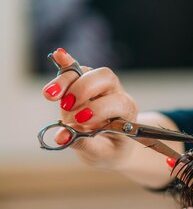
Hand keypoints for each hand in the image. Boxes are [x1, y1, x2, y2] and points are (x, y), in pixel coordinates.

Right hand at [42, 48, 137, 168]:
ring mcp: (99, 85)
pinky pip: (74, 68)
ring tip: (49, 96)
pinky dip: (65, 64)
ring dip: (66, 81)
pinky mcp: (83, 80)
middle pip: (104, 77)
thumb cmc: (109, 150)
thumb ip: (83, 144)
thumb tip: (60, 137)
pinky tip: (57, 55)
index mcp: (127, 112)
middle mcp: (116, 93)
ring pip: (86, 71)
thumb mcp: (100, 153)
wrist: (110, 145)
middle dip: (83, 89)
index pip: (116, 102)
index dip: (98, 109)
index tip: (80, 120)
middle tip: (67, 107)